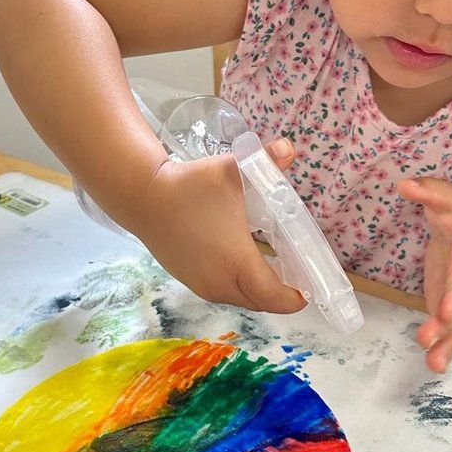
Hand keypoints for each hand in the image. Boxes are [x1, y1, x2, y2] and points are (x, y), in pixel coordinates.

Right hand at [127, 139, 306, 316]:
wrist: (142, 196)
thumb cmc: (190, 185)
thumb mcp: (231, 169)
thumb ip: (266, 159)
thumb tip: (290, 148)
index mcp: (236, 262)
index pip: (273, 297)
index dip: (295, 297)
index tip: (309, 287)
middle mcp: (219, 282)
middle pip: (260, 303)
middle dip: (280, 295)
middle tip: (296, 274)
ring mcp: (201, 285)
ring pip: (241, 299)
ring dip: (259, 291)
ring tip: (275, 269)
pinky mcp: (189, 281)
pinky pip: (224, 292)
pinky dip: (240, 286)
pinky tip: (245, 264)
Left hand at [397, 177, 451, 373]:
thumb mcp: (447, 195)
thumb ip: (429, 191)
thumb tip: (406, 185)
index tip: (446, 311)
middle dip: (447, 324)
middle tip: (428, 340)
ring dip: (446, 343)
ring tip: (433, 364)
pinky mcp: (450, 304)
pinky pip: (450, 328)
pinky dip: (443, 346)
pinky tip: (433, 364)